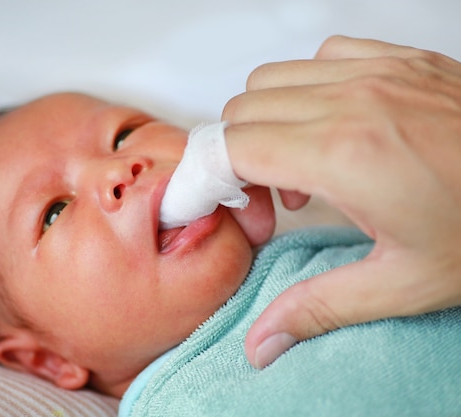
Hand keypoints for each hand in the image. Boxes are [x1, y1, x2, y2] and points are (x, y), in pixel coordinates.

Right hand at [221, 36, 460, 368]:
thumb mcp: (404, 283)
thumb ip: (319, 308)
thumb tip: (264, 341)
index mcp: (347, 155)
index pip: (230, 147)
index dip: (206, 180)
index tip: (214, 208)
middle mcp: (355, 100)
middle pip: (240, 113)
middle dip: (233, 161)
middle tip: (267, 205)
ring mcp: (378, 72)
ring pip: (269, 81)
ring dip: (263, 124)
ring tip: (299, 168)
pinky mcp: (399, 60)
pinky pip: (318, 59)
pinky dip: (303, 91)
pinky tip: (329, 127)